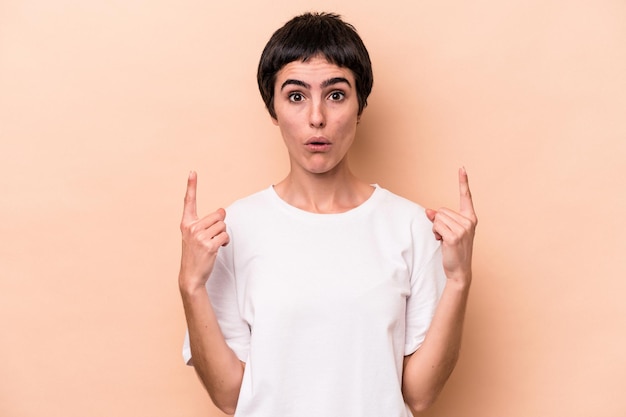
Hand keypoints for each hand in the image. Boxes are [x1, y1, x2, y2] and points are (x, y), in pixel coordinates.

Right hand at [179, 171, 229, 292]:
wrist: (191, 276)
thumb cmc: (195, 254)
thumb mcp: (193, 236)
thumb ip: (206, 223)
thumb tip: (223, 211)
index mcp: (186, 223)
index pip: (189, 201)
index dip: (191, 186)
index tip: (193, 172)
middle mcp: (191, 228)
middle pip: (218, 215)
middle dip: (220, 225)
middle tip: (212, 237)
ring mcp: (199, 236)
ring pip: (223, 226)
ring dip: (223, 235)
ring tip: (213, 244)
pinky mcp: (209, 245)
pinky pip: (225, 236)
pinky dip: (225, 242)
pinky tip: (218, 248)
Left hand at [426, 167, 477, 283]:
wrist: (459, 270)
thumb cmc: (453, 250)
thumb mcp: (448, 231)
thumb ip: (440, 219)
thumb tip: (428, 211)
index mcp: (470, 218)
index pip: (466, 197)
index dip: (463, 182)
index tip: (462, 168)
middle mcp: (468, 222)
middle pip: (442, 210)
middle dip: (438, 222)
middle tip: (446, 236)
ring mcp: (463, 229)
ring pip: (437, 218)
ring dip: (436, 229)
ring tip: (445, 240)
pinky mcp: (454, 237)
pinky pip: (436, 226)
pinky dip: (436, 234)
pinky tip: (443, 242)